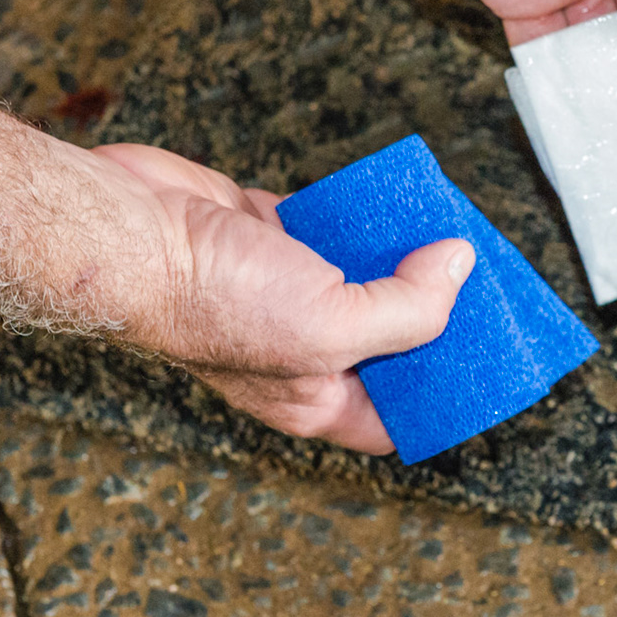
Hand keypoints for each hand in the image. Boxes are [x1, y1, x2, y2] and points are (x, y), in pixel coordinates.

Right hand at [93, 144, 474, 453]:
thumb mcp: (331, 326)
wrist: (130, 234)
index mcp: (315, 400)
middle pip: (390, 341)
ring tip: (453, 235)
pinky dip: (364, 211)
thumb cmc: (211, 301)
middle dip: (437, 314)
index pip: (396, 417)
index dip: (443, 398)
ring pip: (367, 276)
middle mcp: (303, 352)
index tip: (486, 363)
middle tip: (486, 286)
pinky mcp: (271, 236)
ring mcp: (287, 293)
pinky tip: (398, 199)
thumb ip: (407, 309)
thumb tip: (459, 269)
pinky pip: (334, 224)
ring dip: (405, 254)